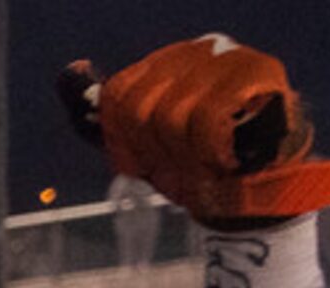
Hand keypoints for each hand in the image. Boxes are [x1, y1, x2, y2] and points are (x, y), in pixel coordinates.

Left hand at [61, 36, 329, 222]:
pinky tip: (227, 157)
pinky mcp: (260, 72)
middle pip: (141, 109)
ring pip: (173, 116)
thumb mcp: (137, 145)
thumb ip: (97, 114)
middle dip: (158, 153)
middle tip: (186, 165)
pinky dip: (210, 153)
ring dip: (187, 157)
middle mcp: (198, 50)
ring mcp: (230, 58)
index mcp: (165, 64)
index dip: (127, 144)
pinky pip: (208, 120)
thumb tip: (69, 71)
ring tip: (208, 162)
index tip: (152, 161)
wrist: (254, 194)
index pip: (116, 98)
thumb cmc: (196, 168)